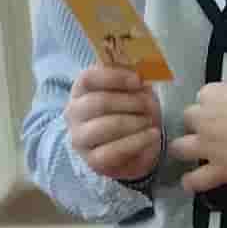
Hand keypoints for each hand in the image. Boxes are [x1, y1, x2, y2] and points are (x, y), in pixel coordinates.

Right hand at [65, 63, 161, 186]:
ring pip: (104, 126)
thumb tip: (143, 68)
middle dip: (130, 102)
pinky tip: (152, 136)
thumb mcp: (135, 90)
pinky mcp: (92, 160)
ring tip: (150, 121)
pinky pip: (113, 151)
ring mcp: (80, 137)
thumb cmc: (133, 111)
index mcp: (82, 90)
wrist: (137, 145)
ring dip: (134, 122)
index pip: (88, 77)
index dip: (114, 77)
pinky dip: (137, 141)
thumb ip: (134, 77)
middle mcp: (74, 112)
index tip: (138, 81)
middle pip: (98, 102)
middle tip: (150, 106)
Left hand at [170, 80, 226, 192]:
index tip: (223, 112)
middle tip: (214, 131)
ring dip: (187, 150)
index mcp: (215, 94)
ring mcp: (208, 145)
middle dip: (199, 125)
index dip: (214, 107)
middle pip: (188, 119)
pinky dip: (192, 182)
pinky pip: (194, 179)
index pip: (203, 98)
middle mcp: (205, 118)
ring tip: (197, 155)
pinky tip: (193, 182)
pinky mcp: (218, 169)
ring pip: (179, 148)